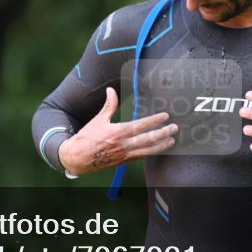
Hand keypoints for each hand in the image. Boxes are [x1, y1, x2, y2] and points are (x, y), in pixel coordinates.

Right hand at [58, 87, 177, 175]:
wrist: (77, 158)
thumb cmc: (86, 137)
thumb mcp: (97, 120)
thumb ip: (108, 105)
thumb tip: (110, 90)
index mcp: (117, 132)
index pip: (140, 125)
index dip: (154, 121)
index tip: (165, 116)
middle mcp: (123, 145)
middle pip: (148, 139)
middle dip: (163, 133)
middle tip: (174, 128)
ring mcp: (124, 155)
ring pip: (147, 150)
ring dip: (161, 145)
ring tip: (172, 140)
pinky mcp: (123, 162)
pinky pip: (141, 157)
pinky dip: (152, 152)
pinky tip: (159, 149)